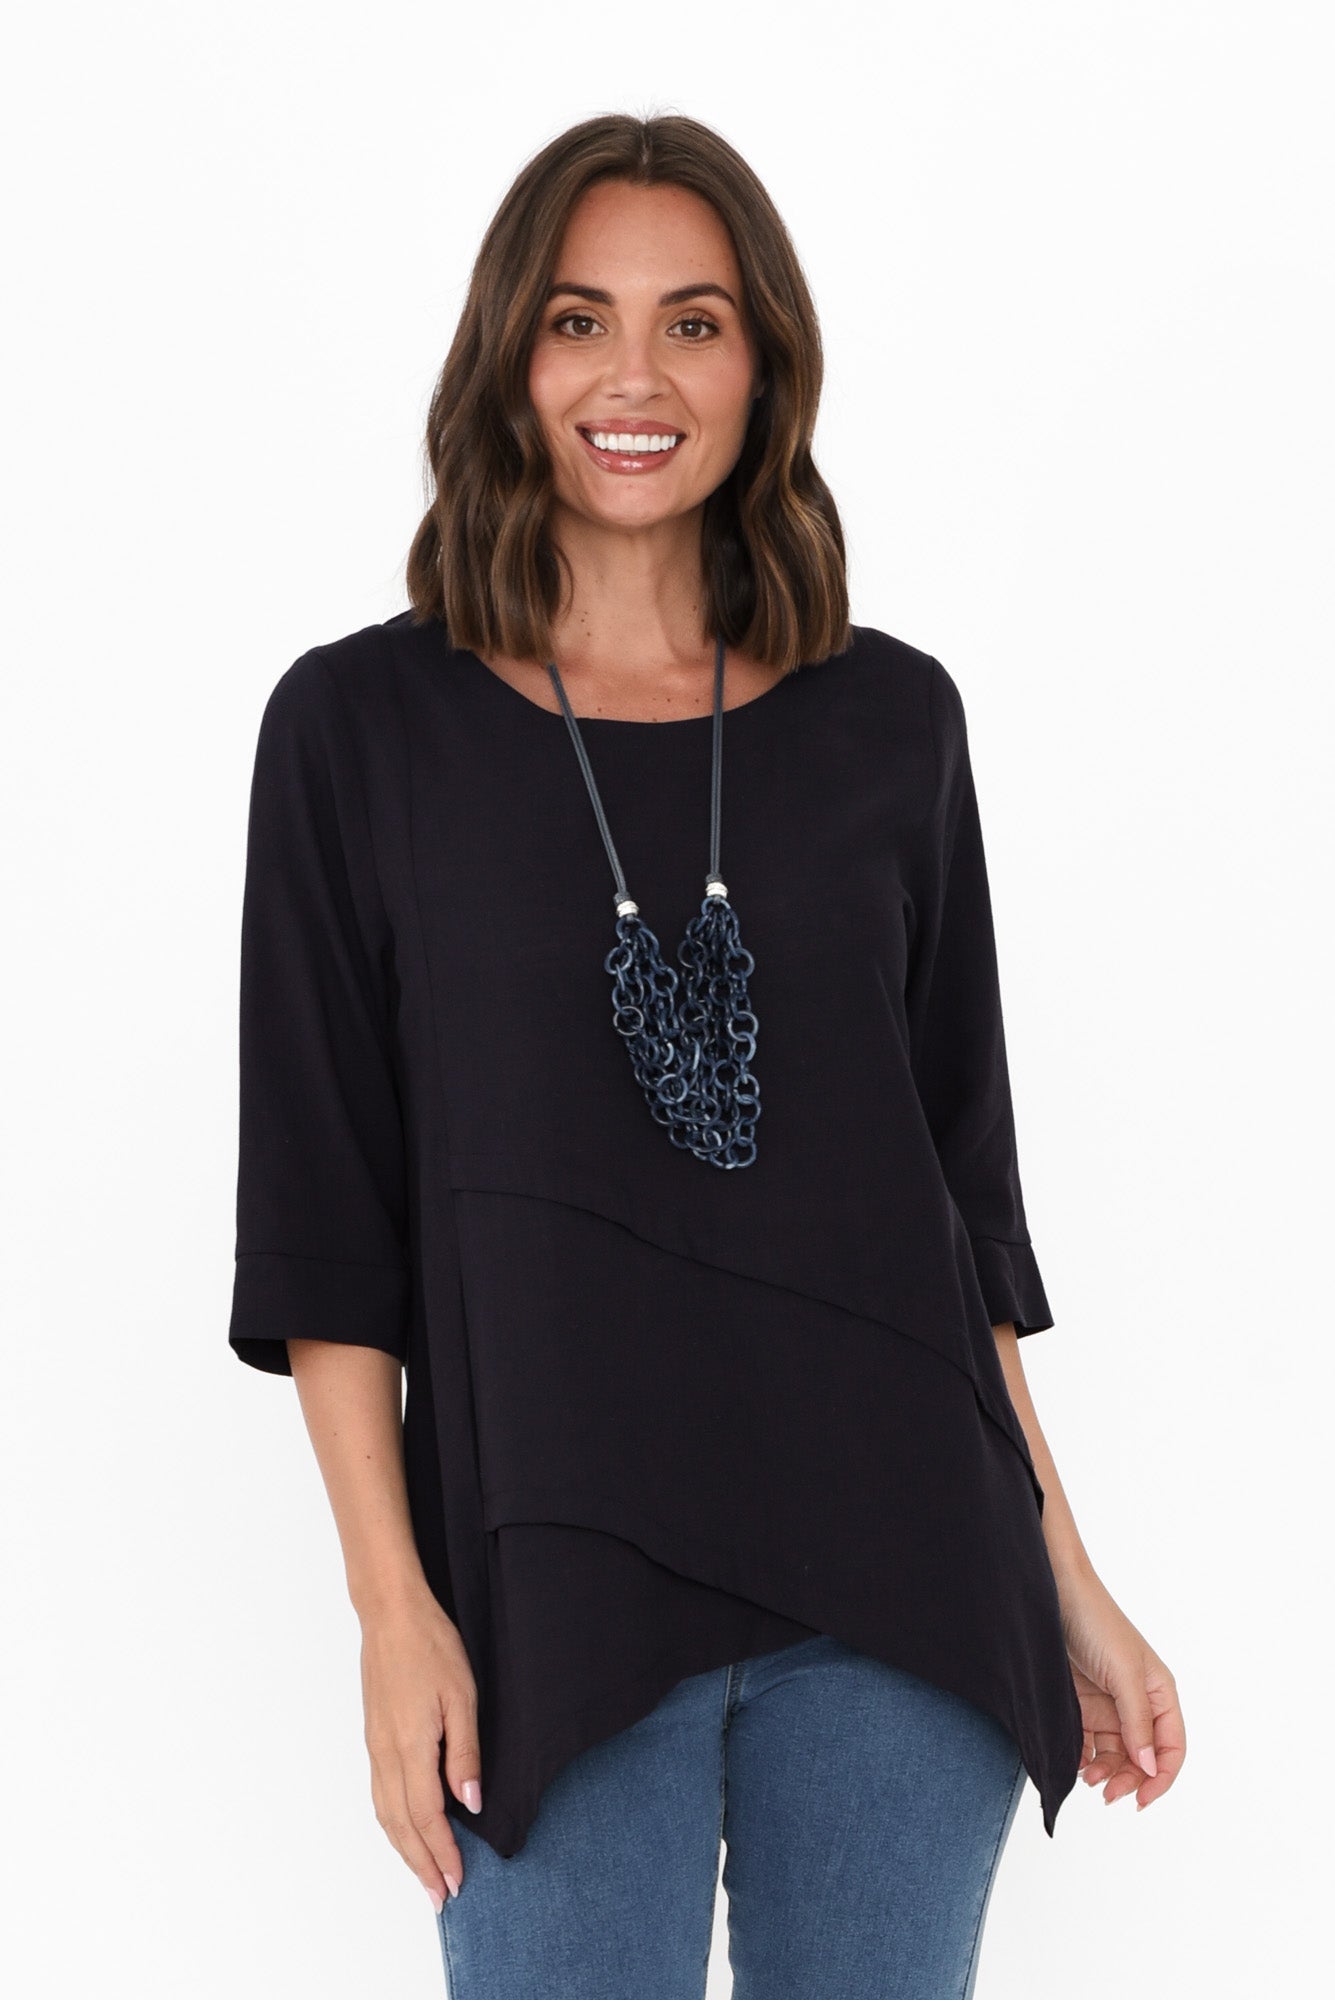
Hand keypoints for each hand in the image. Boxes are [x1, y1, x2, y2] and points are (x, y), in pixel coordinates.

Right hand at [359, 1587, 482, 1907]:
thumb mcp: (462, 1696)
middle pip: (400, 1827)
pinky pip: (380, 1794)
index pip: (426, 1818)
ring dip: (404, 1850)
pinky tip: (405, 1830)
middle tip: (441, 1898)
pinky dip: (393, 1824)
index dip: (442, 1854)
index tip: (457, 1883)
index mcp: (410, 1748)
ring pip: (385, 1815)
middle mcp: (385, 1755)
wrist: (390, 1614)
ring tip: (424, 1875)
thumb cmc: (431, 1646)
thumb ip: (465, 1754)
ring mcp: (375, 1747)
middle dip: (421, 1865)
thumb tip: (471, 1804)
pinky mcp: (373, 1737)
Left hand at [1056, 1567, 1185, 1810]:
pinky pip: (1088, 1744)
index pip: (1171, 1748)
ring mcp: (1109, 1705)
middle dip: (1128, 1779)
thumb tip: (1150, 1768)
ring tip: (1086, 1776)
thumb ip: (1138, 1722)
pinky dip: (1083, 1759)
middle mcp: (1138, 1703)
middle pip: (1142, 1758)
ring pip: (1115, 1755)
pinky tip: (1074, 1763)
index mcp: (1160, 1694)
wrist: (1051, 1594)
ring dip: (1104, 1773)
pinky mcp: (1081, 1705)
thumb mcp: (1124, 1673)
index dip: (1161, 1778)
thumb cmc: (1096, 1622)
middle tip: (1106, 1793)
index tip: (1141, 1801)